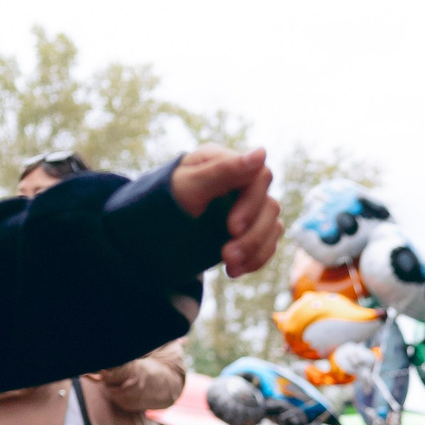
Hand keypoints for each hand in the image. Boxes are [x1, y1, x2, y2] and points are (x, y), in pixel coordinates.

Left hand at [170, 146, 285, 278]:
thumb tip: (262, 153)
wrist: (152, 232)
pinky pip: (268, 245)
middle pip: (269, 205)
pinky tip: (234, 270)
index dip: (252, 203)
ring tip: (230, 266)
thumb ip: (223, 170)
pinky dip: (255, 260)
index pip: (260, 176)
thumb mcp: (188, 186)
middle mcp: (242, 183)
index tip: (232, 228)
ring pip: (272, 226)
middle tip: (226, 256)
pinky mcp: (250, 230)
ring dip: (254, 250)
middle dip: (251, 235)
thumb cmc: (165, 201)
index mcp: (226, 163)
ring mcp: (249, 207)